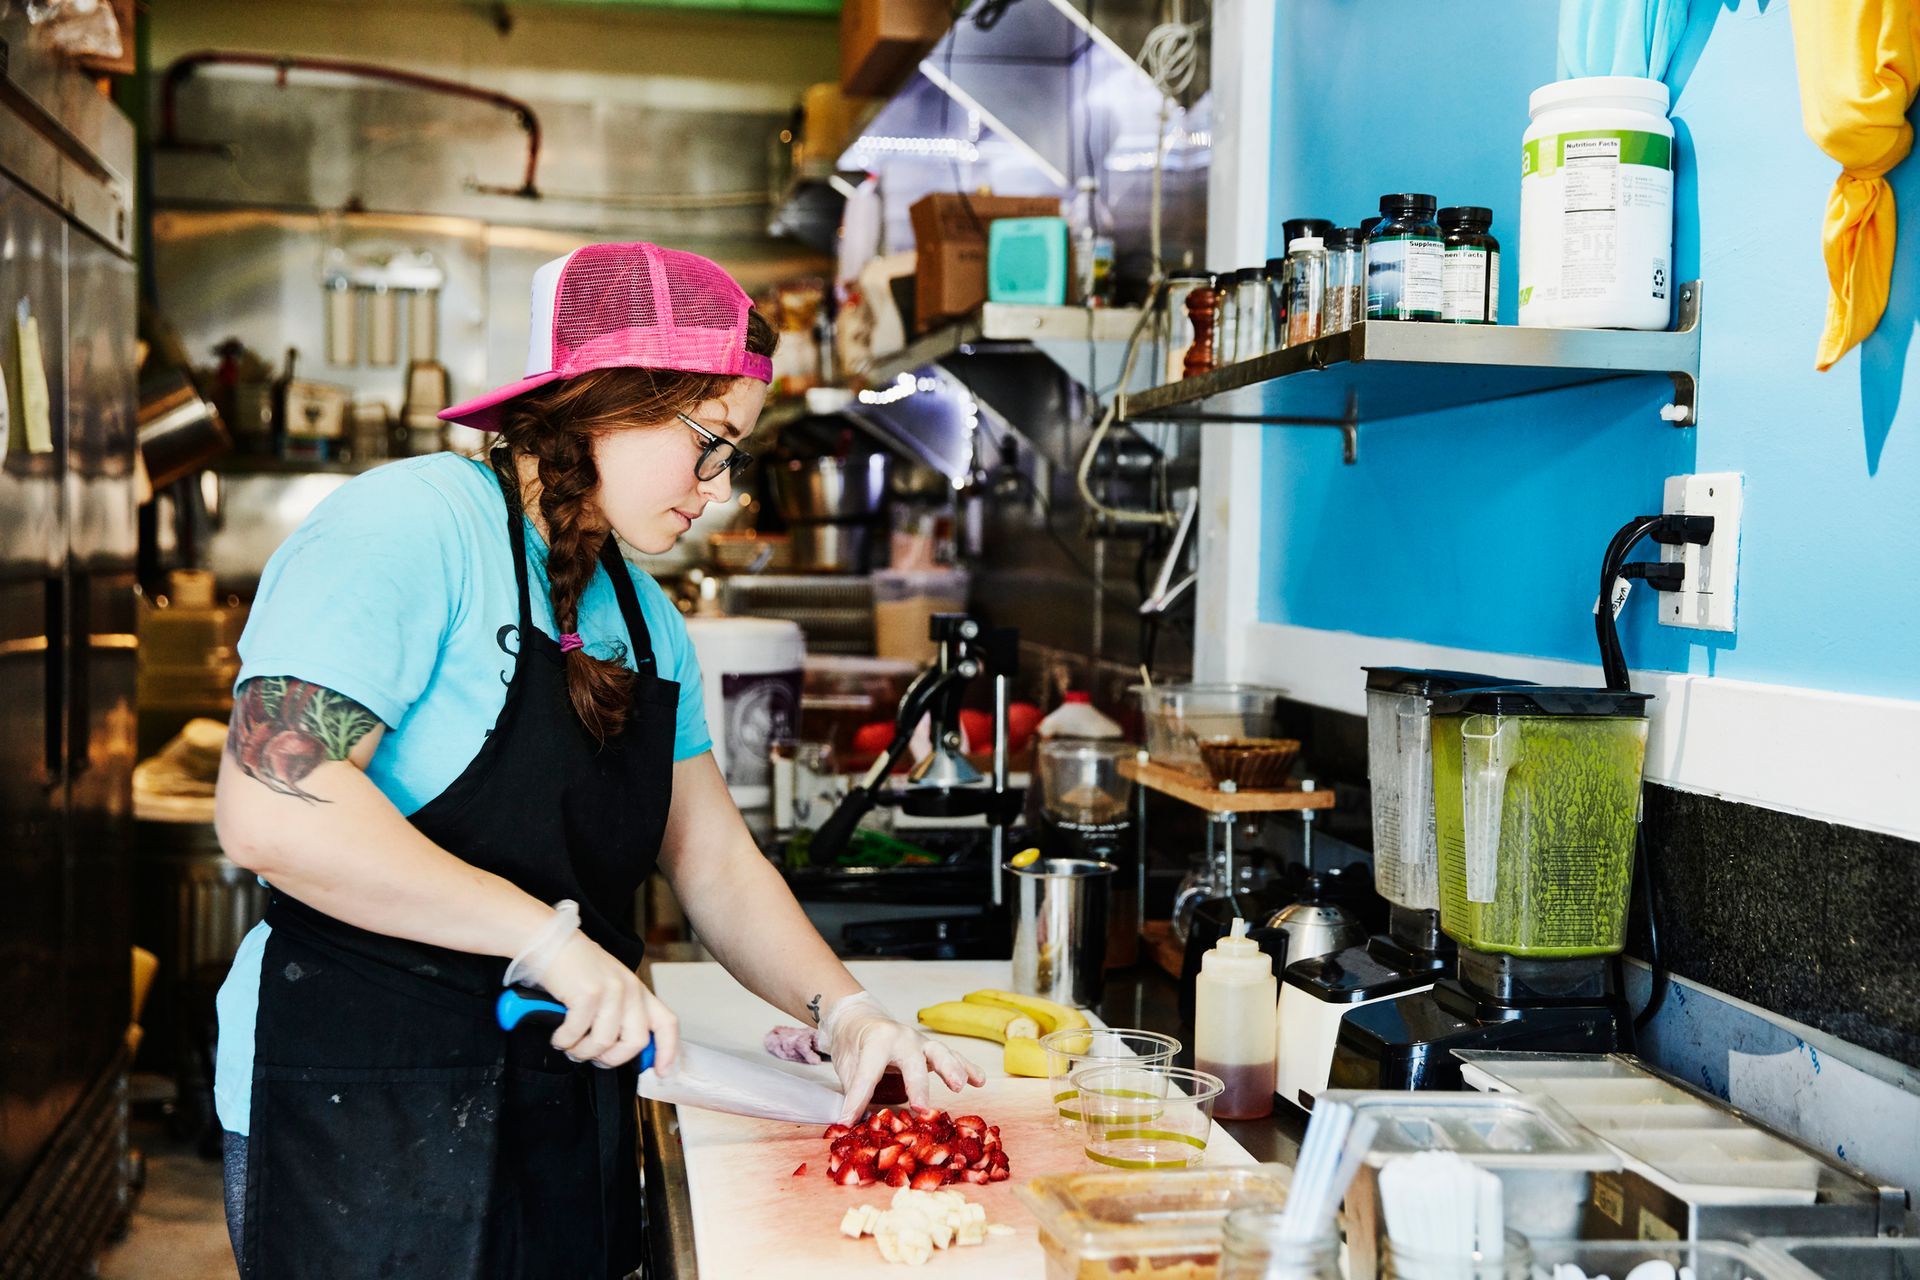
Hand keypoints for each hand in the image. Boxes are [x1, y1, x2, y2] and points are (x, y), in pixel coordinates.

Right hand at [536, 933, 679, 1071]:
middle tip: (592, 1057)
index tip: (662, 1072)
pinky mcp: (589, 993)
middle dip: (611, 1058)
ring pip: (604, 1042)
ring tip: (569, 1043)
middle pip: (636, 1042)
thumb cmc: (574, 968)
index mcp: (638, 991)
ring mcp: (611, 990)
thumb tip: (617, 1049)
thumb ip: (619, 1014)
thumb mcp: (608, 987)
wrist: (549, 940)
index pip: (666, 1023)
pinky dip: (564, 1040)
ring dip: (581, 1051)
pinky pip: (577, 1034)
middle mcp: (630, 990)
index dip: (668, 1051)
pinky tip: (558, 1034)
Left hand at [818, 991, 984, 1123]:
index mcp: (876, 1040)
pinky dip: (967, 1068)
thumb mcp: (845, 1064)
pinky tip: (979, 1081)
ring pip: (940, 1054)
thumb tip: (852, 1122)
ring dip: (951, 1070)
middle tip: (921, 1108)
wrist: (859, 1017)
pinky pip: (953, 1058)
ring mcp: (921, 1042)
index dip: (858, 1099)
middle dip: (917, 1086)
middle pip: (912, 1062)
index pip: (867, 1074)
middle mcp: (902, 1038)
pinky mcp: (931, 1050)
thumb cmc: (853, 1043)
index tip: (849, 1120)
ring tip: (959, 1086)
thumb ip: (853, 1091)